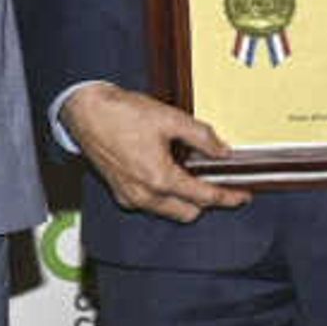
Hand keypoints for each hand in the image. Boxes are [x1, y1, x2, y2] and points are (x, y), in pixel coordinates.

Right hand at [62, 82, 249, 222]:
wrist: (85, 112)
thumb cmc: (121, 114)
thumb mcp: (169, 118)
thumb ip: (201, 137)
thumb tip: (222, 151)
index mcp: (159, 178)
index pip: (204, 197)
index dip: (227, 197)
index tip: (242, 196)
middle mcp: (144, 195)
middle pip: (188, 213)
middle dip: (205, 202)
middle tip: (218, 184)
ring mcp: (130, 197)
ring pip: (168, 211)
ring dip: (184, 200)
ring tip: (191, 175)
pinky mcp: (120, 192)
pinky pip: (151, 203)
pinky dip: (164, 195)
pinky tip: (167, 173)